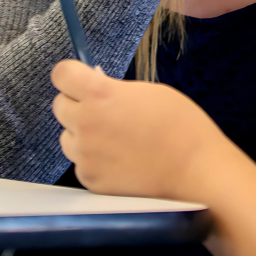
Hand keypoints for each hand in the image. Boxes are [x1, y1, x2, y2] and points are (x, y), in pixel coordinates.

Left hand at [51, 59, 241, 200]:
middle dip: (78, 105)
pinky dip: (94, 161)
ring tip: (115, 140)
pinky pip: (81, 163)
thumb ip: (116, 90)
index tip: (80, 78)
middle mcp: (85, 124)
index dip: (71, 75)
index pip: (61, 74)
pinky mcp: (90, 180)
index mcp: (100, 95)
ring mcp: (85, 155)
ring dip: (83, 134)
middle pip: (59, 105)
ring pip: (67, 137)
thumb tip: (97, 91)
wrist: (196, 171)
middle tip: (104, 111)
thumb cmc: (181, 127)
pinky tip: (120, 161)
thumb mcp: (150, 92)